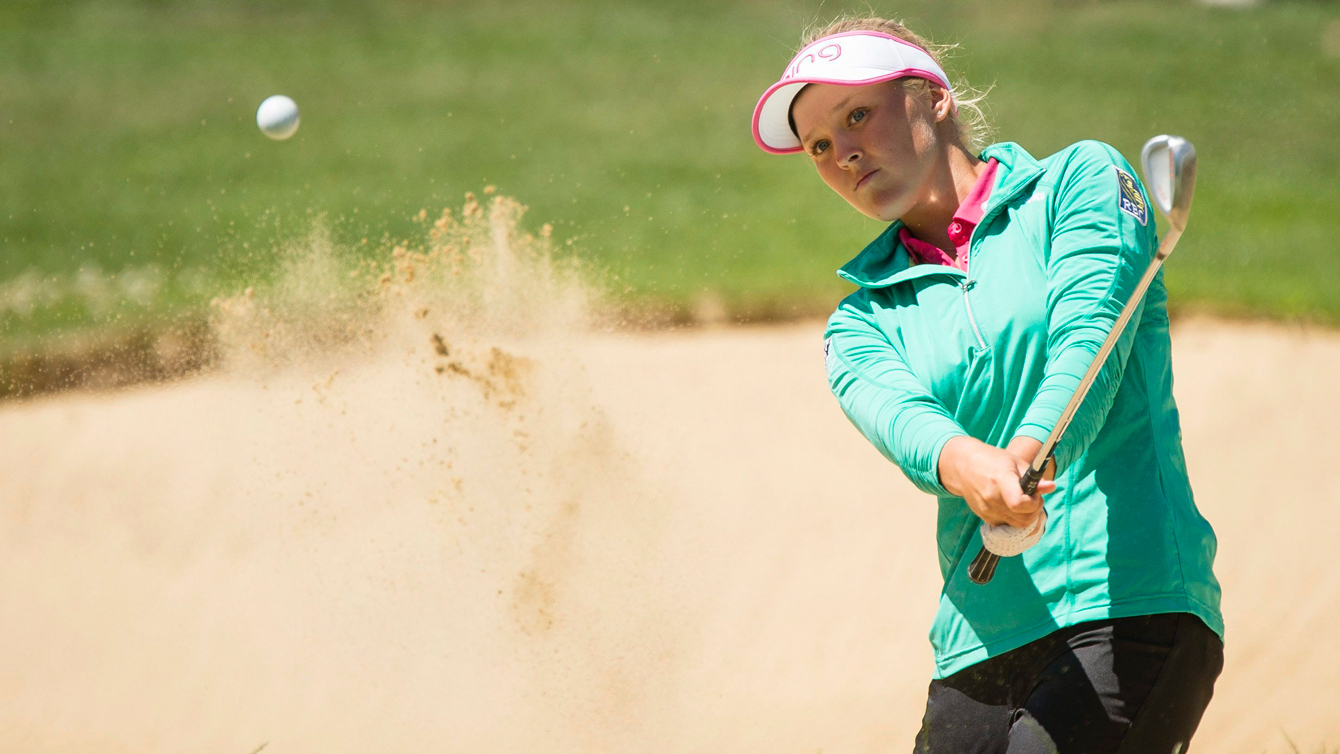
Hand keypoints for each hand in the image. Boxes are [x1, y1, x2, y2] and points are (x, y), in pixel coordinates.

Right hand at [938, 436, 1055, 528]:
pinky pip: (1007, 524)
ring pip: (1017, 524)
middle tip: (1033, 497)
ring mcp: (986, 509)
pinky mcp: (984, 517)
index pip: (1020, 504)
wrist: (963, 466)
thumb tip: (1051, 487)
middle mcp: (991, 498)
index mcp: (1000, 480)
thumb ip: (1034, 478)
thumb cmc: (993, 460)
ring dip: (1026, 515)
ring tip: (1023, 500)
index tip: (1036, 493)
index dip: (1034, 502)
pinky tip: (1011, 504)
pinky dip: (1014, 518)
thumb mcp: (1015, 462)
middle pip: (1023, 519)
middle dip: (1034, 510)